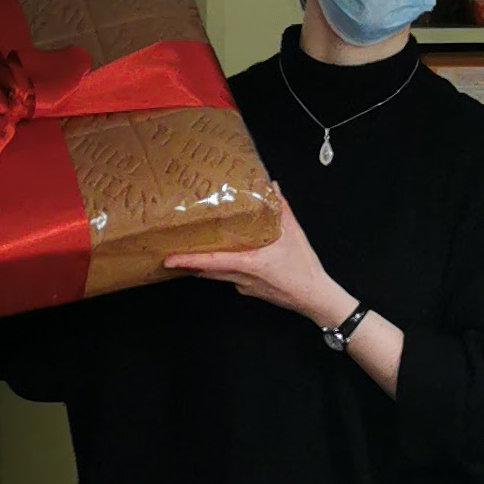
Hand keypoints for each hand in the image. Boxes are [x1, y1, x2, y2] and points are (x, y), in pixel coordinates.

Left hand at [163, 189, 350, 332]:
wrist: (315, 297)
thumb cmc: (304, 268)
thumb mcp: (294, 233)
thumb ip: (281, 208)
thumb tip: (271, 186)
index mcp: (250, 263)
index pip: (211, 261)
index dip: (188, 260)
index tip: (169, 258)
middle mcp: (242, 277)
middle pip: (208, 269)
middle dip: (189, 261)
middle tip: (171, 250)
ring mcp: (244, 286)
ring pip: (217, 274)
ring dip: (203, 265)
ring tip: (190, 253)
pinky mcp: (250, 291)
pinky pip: (231, 278)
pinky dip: (224, 268)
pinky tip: (228, 258)